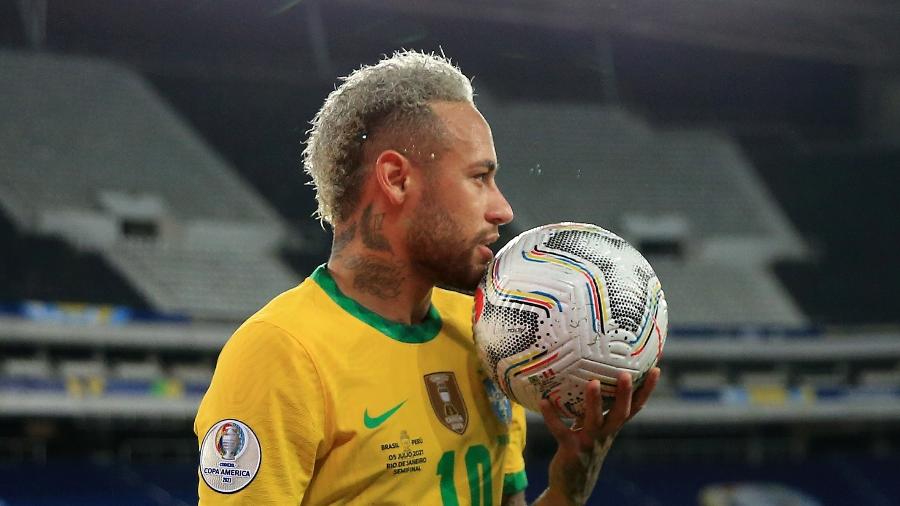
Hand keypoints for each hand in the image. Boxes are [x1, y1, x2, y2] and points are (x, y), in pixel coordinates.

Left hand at [535, 367, 660, 504]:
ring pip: (595, 421)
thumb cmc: (582, 448)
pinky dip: (552, 417)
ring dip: (594, 402)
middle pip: (620, 413)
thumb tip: (589, 376)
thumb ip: (593, 408)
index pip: (635, 407)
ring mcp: (589, 443)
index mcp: (613, 427)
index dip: (646, 391)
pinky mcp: (571, 449)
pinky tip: (543, 402)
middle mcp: (605, 434)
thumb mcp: (592, 428)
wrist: (572, 486)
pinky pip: (561, 431)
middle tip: (626, 374)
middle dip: (625, 394)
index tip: (656, 370)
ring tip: (593, 382)